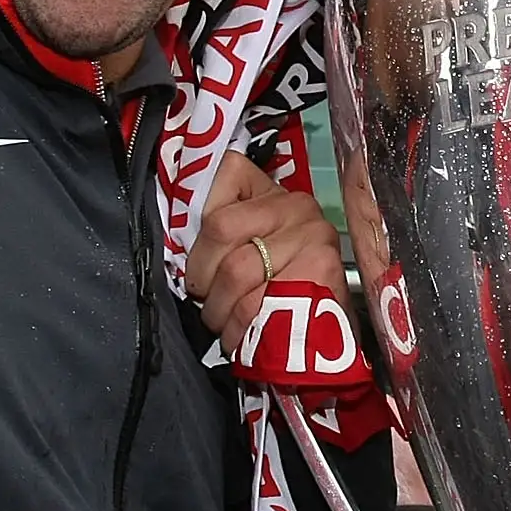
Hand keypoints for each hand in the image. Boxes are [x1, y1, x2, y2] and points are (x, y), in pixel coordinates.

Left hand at [186, 153, 345, 353]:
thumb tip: (181, 240)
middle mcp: (297, 206)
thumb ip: (225, 234)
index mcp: (275, 194)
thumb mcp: (255, 250)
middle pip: (220, 226)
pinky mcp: (320, 269)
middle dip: (202, 274)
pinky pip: (256, 300)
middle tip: (205, 299)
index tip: (201, 253)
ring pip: (236, 270)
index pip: (228, 172)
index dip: (201, 215)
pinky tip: (241, 337)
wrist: (328, 338)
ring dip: (219, 309)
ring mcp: (312, 235)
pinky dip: (239, 328)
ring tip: (223, 324)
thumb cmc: (282, 295)